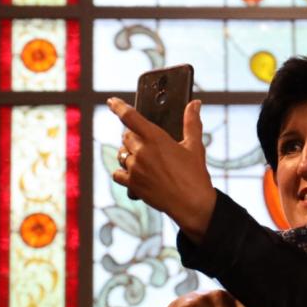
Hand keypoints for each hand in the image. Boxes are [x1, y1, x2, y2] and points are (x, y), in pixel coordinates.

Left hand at [107, 97, 216, 241]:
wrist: (192, 204)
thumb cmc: (195, 174)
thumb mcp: (194, 146)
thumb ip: (191, 122)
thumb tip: (195, 103)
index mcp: (156, 138)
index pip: (130, 117)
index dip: (118, 107)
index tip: (111, 101)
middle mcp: (141, 152)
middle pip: (126, 136)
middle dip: (134, 137)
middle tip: (147, 143)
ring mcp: (135, 169)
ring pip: (122, 154)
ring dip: (129, 154)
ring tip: (143, 159)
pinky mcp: (132, 184)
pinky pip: (117, 173)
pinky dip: (123, 171)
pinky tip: (134, 173)